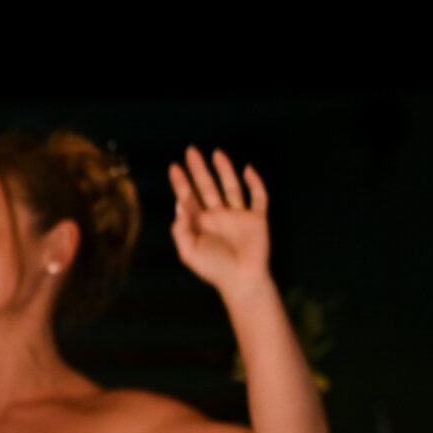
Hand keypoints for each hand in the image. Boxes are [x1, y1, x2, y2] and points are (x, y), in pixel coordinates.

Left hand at [167, 148, 271, 295]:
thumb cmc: (213, 270)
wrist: (242, 281)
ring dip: (224, 170)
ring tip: (216, 153)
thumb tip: (179, 204)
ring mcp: (238, 216)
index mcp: (200, 224)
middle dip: (199, 169)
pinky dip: (255, 183)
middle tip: (190, 151)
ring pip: (231, 187)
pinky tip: (248, 170)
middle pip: (207, 187)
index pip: (188, 198)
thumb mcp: (189, 252)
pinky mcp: (257, 219)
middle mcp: (218, 216)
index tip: (174, 167)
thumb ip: (180, 229)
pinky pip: (258, 197)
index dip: (181, 183)